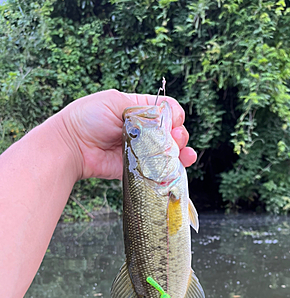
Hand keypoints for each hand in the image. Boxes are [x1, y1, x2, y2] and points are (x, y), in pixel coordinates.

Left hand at [59, 90, 196, 180]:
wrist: (72, 145)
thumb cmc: (88, 118)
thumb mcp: (115, 102)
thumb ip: (142, 108)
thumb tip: (164, 119)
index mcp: (139, 110)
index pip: (167, 110)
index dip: (174, 116)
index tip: (172, 123)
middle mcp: (143, 130)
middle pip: (172, 132)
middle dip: (179, 136)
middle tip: (174, 141)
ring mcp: (142, 151)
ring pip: (170, 152)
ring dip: (182, 152)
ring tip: (185, 155)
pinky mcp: (138, 168)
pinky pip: (159, 170)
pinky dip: (172, 169)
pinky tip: (180, 166)